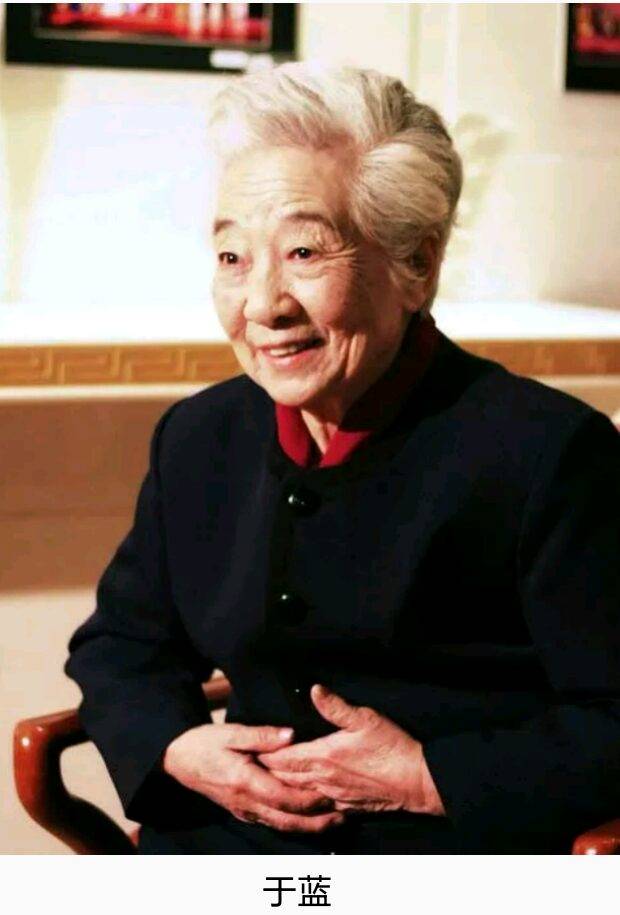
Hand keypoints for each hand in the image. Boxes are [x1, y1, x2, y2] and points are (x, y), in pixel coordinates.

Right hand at [162, 721, 344, 832]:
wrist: (178, 759)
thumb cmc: (205, 742)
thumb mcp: (231, 732)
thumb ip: (262, 735)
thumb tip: (291, 735)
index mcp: (244, 781)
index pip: (283, 797)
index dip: (308, 799)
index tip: (332, 793)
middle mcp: (246, 802)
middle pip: (286, 819)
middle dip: (316, 821)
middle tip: (344, 816)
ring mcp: (244, 810)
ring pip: (281, 825)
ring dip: (309, 826)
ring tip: (335, 821)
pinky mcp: (244, 811)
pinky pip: (272, 822)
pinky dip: (294, 823)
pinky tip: (309, 819)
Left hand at [258, 685, 444, 816]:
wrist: (416, 781)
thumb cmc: (391, 747)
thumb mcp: (365, 718)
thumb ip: (335, 706)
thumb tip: (314, 690)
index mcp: (323, 755)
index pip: (283, 757)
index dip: (265, 754)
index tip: (250, 749)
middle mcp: (323, 779)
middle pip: (284, 778)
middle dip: (267, 772)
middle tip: (251, 765)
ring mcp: (333, 796)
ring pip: (297, 794)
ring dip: (281, 787)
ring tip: (267, 781)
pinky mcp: (345, 807)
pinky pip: (316, 806)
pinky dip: (302, 802)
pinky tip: (299, 798)